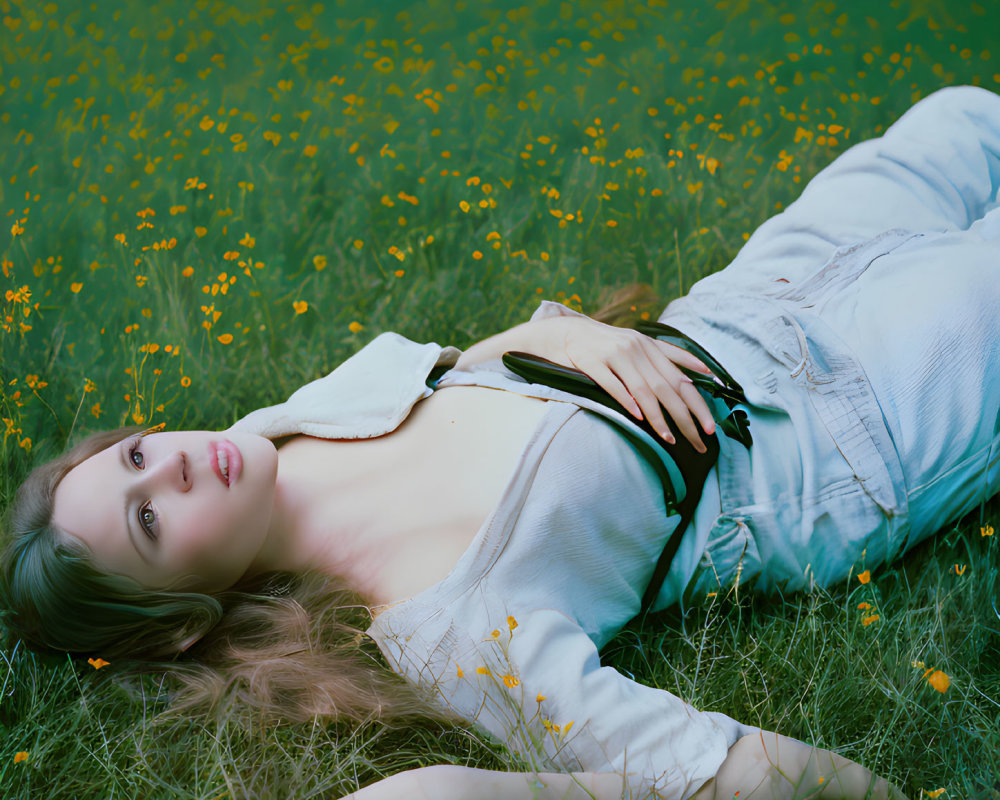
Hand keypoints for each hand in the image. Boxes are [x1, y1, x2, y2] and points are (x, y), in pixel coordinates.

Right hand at [513, 315, 716, 452]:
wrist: (566, 331)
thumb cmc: (607, 343)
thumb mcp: (640, 343)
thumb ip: (669, 355)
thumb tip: (703, 371)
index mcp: (650, 346)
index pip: (681, 379)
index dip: (698, 404)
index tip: (711, 427)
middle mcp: (636, 348)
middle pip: (667, 388)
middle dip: (686, 417)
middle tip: (699, 441)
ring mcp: (614, 355)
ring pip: (642, 389)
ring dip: (658, 417)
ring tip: (670, 438)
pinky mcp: (592, 362)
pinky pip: (612, 385)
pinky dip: (626, 401)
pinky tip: (638, 417)